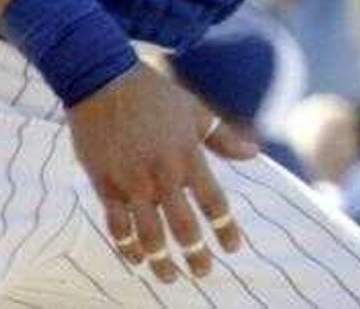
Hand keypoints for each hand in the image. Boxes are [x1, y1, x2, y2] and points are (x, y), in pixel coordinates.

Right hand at [65, 65, 258, 281]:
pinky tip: (135, 260)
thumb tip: (254, 153)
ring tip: (170, 278)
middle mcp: (163, 174)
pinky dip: (126, 246)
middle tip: (204, 273)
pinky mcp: (104, 185)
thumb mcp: (196, 111)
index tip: (234, 248)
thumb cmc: (155, 95)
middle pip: (184, 226)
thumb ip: (223, 138)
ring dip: (161, 259)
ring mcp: (132, 182)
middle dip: (195, 254)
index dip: (225, 228)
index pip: (214, 202)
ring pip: (149, 234)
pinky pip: (116, 225)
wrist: (104, 82)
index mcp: (189, 156)